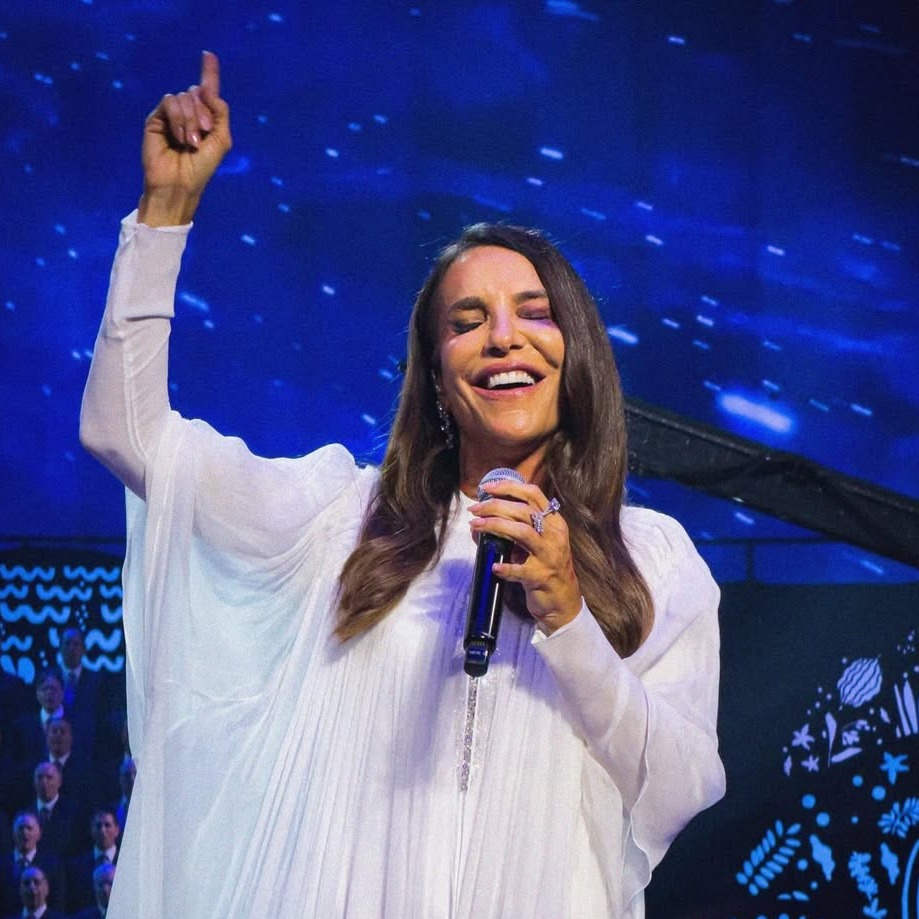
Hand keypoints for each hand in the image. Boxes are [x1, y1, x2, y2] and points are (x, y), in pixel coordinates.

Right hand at [138, 50, 231, 226]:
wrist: (179, 184)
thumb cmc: (202, 168)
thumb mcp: (221, 140)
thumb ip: (220, 112)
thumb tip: (204, 88)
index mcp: (205, 119)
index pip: (206, 92)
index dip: (209, 72)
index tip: (209, 54)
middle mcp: (188, 114)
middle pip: (197, 93)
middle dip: (204, 113)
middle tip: (204, 135)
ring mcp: (171, 115)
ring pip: (184, 97)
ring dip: (191, 120)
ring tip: (190, 142)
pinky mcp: (156, 118)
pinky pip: (170, 102)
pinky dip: (179, 118)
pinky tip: (180, 137)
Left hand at [469, 479, 581, 633]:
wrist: (563, 601)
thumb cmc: (544, 567)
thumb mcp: (537, 543)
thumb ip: (515, 528)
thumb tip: (480, 520)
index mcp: (554, 522)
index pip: (533, 494)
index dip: (509, 486)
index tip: (487, 487)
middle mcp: (554, 535)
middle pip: (523, 511)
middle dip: (495, 506)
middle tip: (474, 510)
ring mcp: (549, 556)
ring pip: (522, 532)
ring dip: (495, 526)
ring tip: (476, 526)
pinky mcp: (541, 577)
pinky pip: (520, 570)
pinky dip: (506, 567)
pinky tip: (494, 567)